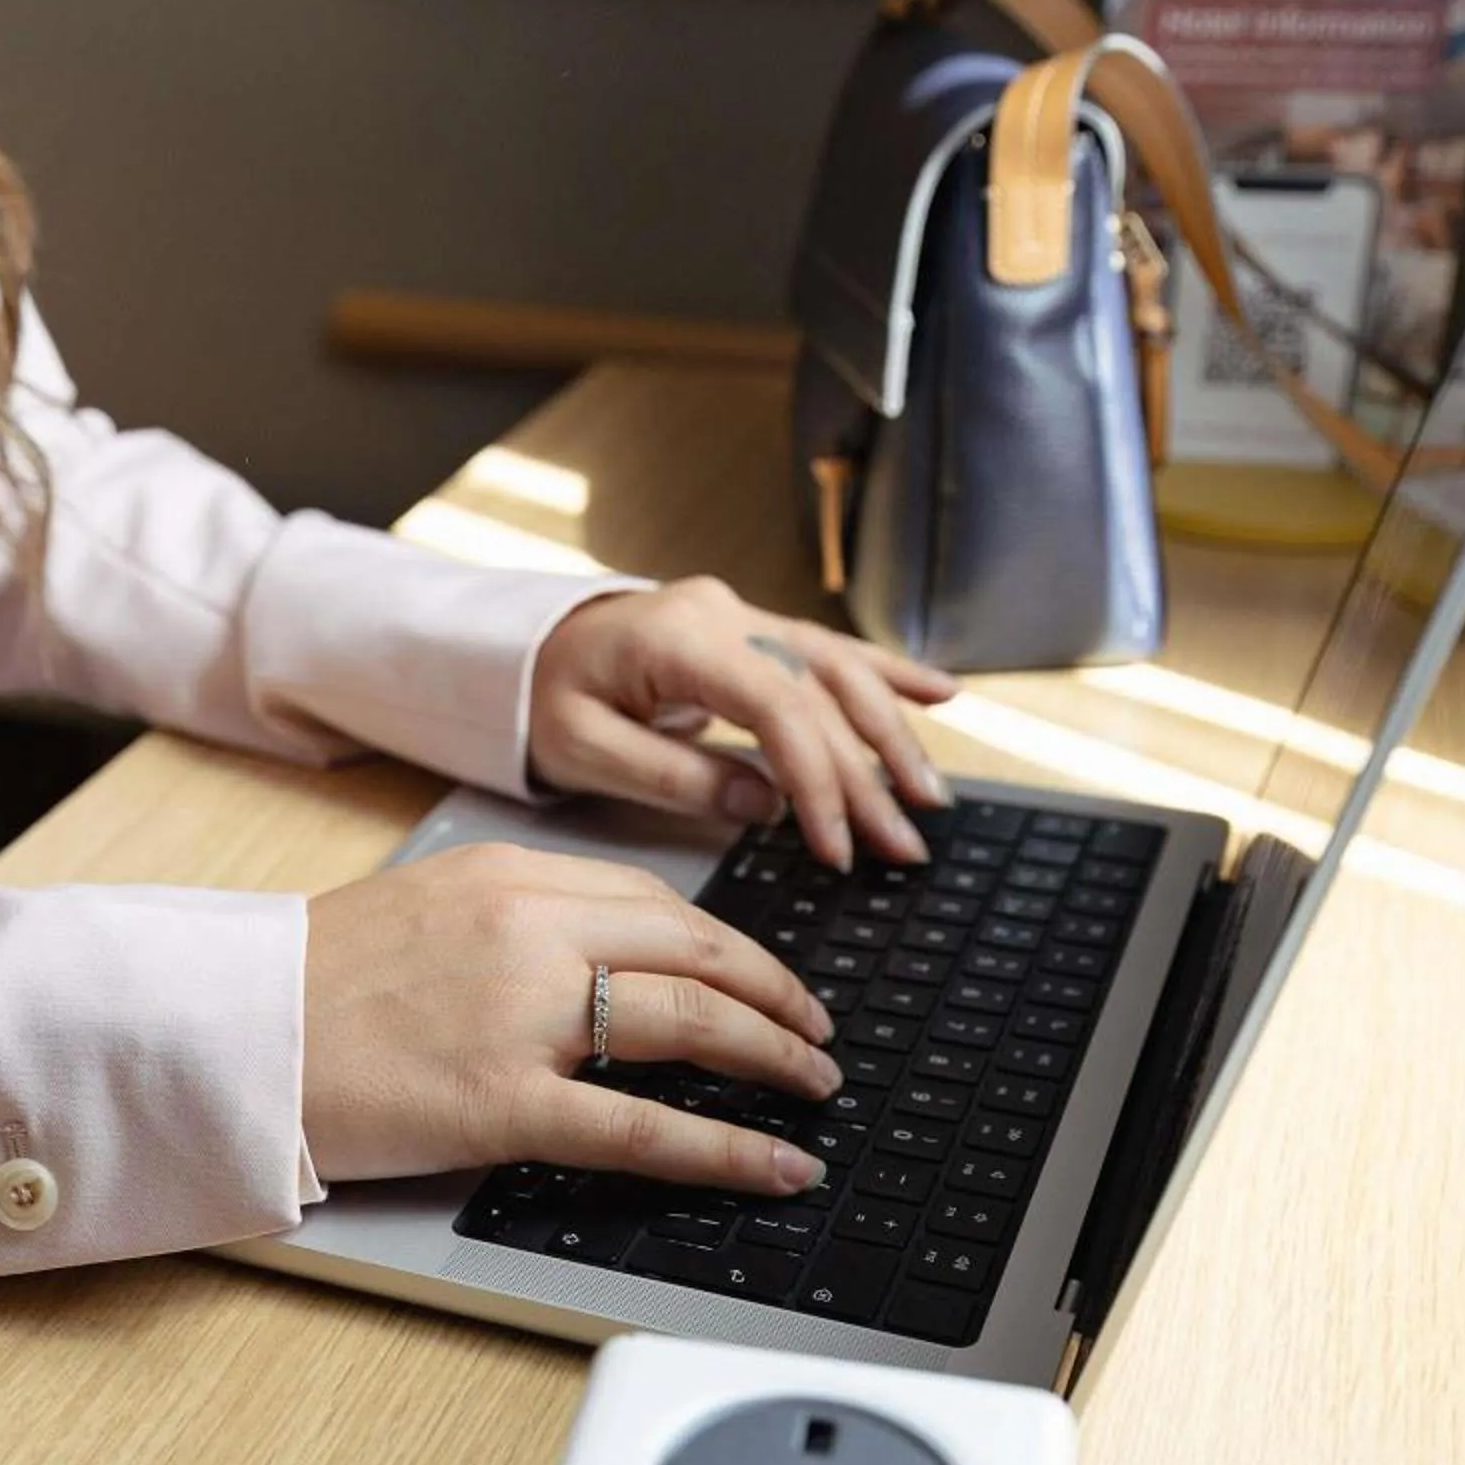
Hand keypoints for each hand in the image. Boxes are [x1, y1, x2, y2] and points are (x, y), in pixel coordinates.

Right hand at [302, 842, 839, 1192]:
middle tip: (818, 1035)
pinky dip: (728, 1148)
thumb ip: (510, 924)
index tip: (762, 977)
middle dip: (776, 994)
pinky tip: (779, 1165)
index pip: (654, 902)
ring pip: (690, 1023)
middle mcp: (528, 931)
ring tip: (814, 1088)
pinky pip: (644, 1126)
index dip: (729, 945)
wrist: (226, 1034)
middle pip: (695, 951)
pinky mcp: (504, 1105)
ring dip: (772, 1056)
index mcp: (507, 877)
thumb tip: (593, 960)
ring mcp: (521, 1017)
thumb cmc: (306, 988)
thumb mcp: (420, 913)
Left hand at [530, 578, 959, 870]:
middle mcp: (722, 616)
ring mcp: (741, 616)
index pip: (778, 709)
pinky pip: (832, 650)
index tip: (837, 847)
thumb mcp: (585, 751)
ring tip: (933, 797)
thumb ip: (675, 777)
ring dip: (893, 733)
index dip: (819, 781)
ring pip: (840, 669)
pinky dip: (889, 675)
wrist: (522, 647)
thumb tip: (768, 805)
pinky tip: (943, 695)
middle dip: (871, 774)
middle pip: (821, 693)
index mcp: (678, 640)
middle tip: (905, 846)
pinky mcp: (751, 630)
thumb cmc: (542, 700)